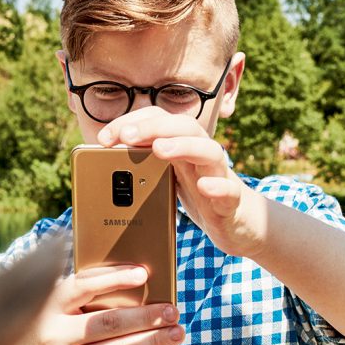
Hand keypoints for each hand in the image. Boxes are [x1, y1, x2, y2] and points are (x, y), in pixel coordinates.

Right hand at [8, 264, 184, 344]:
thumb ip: (82, 299)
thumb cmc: (48, 336)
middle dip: (146, 316)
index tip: (143, 273)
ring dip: (153, 340)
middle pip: (109, 321)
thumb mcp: (53, 313)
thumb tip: (137, 285)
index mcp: (50, 305)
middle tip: (173, 310)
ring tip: (177, 332)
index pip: (84, 285)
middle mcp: (56, 332)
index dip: (114, 278)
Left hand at [97, 107, 268, 258]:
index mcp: (183, 147)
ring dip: (184, 146)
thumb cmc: (201, 198)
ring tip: (159, 150)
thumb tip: (104, 165)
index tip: (104, 137)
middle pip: (185, 126)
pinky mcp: (233, 202)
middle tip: (127, 136)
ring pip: (210, 151)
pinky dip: (218, 186)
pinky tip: (204, 187)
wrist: (240, 224)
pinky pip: (229, 190)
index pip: (160, 119)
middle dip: (154, 127)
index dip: (133, 122)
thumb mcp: (169, 179)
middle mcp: (202, 156)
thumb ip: (144, 169)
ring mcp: (219, 177)